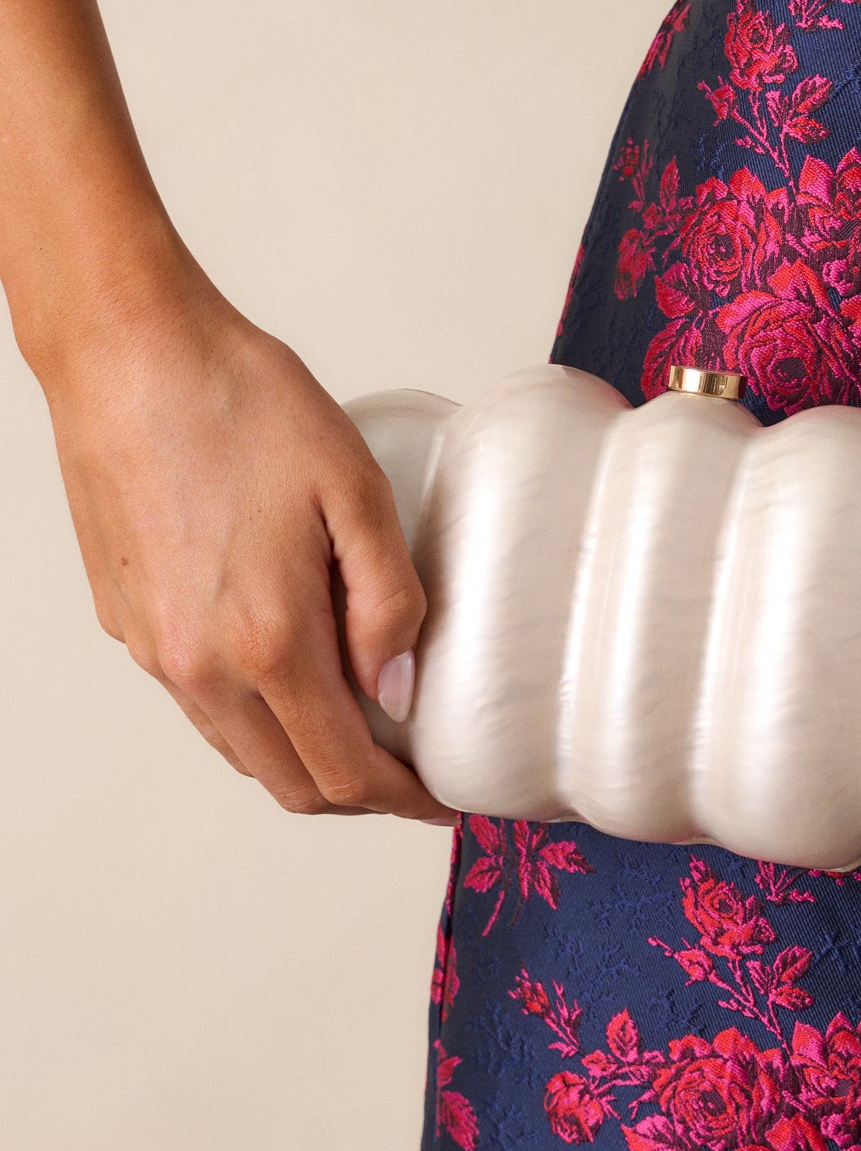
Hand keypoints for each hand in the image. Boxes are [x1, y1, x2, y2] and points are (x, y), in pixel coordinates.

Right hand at [36, 253, 459, 822]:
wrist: (126, 350)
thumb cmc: (242, 402)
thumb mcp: (355, 489)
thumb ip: (391, 602)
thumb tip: (400, 691)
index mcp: (267, 641)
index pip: (345, 772)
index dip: (405, 800)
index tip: (445, 800)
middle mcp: (198, 666)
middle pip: (291, 784)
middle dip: (359, 795)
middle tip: (411, 771)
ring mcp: (153, 650)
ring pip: (241, 751)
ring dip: (304, 758)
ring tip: (360, 724)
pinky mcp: (125, 624)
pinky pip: (201, 704)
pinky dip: (254, 715)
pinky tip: (290, 667)